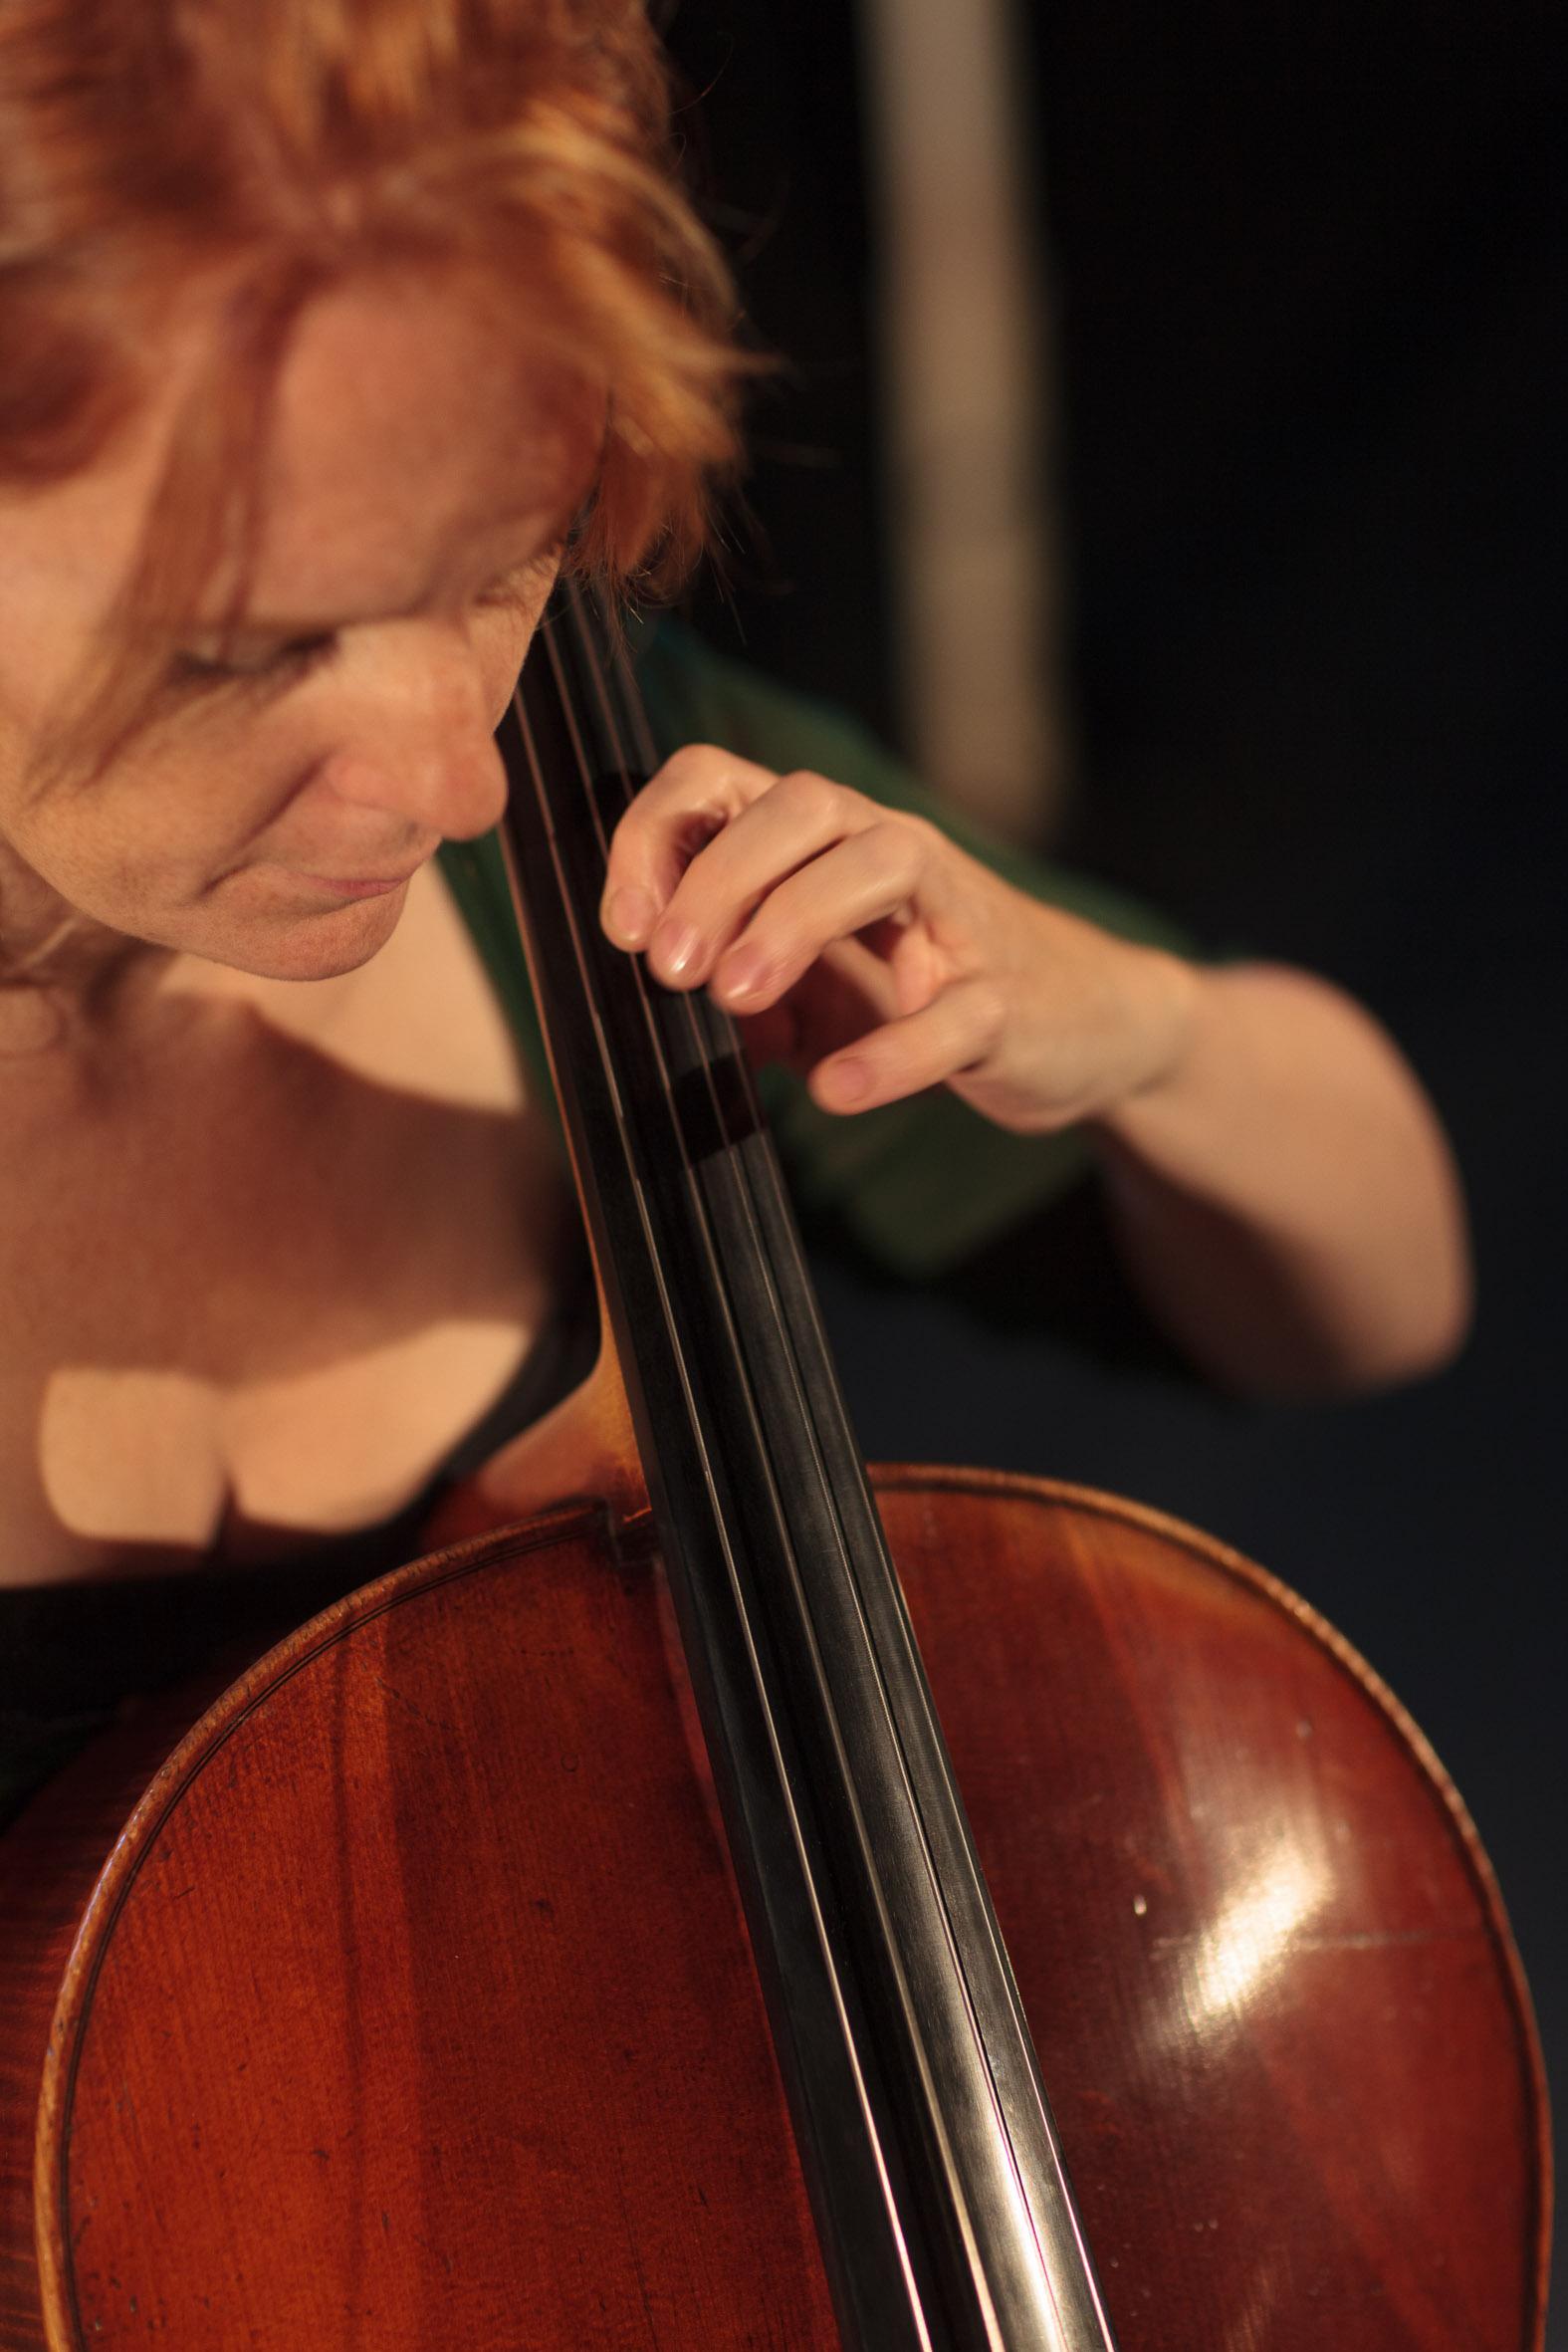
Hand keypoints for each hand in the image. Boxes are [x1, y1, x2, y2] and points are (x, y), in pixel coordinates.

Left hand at [599, 746, 1199, 1134]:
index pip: (721, 779)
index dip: (655, 837)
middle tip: (670, 968)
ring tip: (734, 1000)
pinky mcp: (1009, 1001)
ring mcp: (957, 916)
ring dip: (793, 921)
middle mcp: (890, 849)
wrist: (1080, 1026)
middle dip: (718, 877)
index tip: (624, 930)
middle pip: (800, 806)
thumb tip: (652, 1007)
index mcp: (825, 838)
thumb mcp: (813, 982)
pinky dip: (893, 1052)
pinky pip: (956, 1011)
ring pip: (881, 863)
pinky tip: (838, 1091)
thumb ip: (738, 982)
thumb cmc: (926, 987)